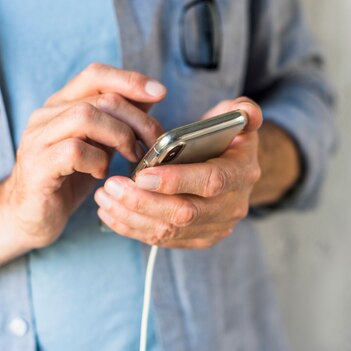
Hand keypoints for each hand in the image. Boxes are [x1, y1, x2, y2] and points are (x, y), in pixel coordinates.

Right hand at [0, 64, 166, 248]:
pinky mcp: (37, 167)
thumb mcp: (98, 145)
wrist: (28, 218)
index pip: (95, 74)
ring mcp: (37, 139)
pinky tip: (103, 174)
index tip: (160, 93)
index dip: (130, 80)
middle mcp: (45, 116)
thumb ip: (118, 120)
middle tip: (153, 143)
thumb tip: (151, 98)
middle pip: (100, 97)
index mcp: (60, 106)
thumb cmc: (67, 181)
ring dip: (120, 136)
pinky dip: (98, 161)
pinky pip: (74, 151)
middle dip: (137, 119)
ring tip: (131, 157)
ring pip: (85, 116)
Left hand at [95, 97, 262, 248]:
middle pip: (185, 213)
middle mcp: (232, 206)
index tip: (142, 174)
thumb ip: (242, 110)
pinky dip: (132, 228)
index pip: (211, 181)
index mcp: (242, 173)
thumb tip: (246, 113)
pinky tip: (110, 213)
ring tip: (104, 198)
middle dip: (143, 202)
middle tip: (112, 186)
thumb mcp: (237, 118)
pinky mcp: (197, 239)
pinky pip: (162, 240)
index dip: (177, 180)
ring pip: (169, 231)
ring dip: (132, 216)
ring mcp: (215, 227)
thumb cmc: (227, 139)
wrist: (234, 170)